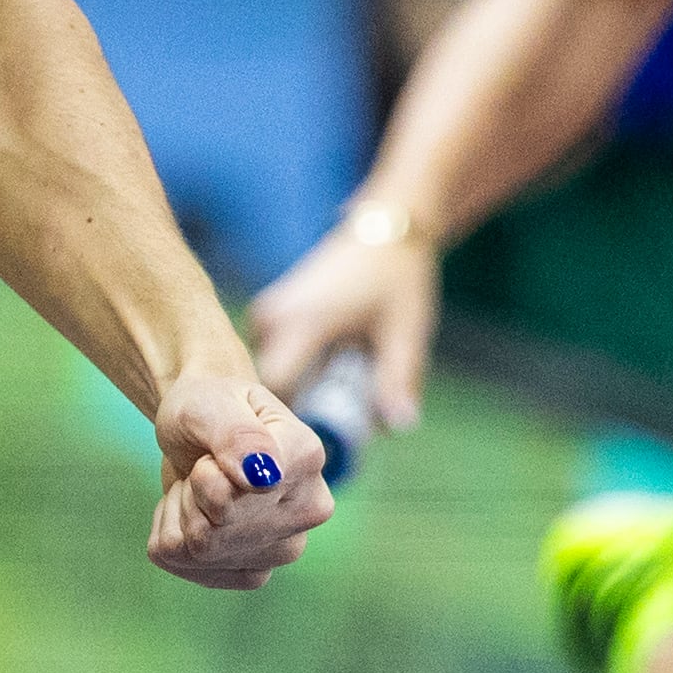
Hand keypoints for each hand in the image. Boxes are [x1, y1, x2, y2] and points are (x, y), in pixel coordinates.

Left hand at [146, 367, 331, 587]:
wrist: (203, 426)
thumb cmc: (210, 406)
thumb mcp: (209, 403)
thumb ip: (235, 434)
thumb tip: (263, 476)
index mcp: (305, 459)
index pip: (232, 497)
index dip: (204, 473)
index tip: (213, 453)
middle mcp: (307, 511)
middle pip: (213, 532)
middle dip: (190, 494)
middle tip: (203, 466)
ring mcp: (283, 548)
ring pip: (198, 551)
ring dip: (179, 513)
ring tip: (199, 486)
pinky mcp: (253, 573)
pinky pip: (183, 563)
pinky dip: (171, 533)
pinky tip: (193, 510)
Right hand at [246, 216, 438, 433]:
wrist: (384, 232)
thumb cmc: (397, 280)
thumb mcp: (404, 332)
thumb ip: (398, 380)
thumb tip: (397, 427)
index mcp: (300, 323)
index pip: (274, 390)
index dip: (294, 423)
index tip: (328, 440)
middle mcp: (272, 318)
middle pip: (272, 389)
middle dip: (305, 411)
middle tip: (347, 416)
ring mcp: (268, 313)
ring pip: (274, 375)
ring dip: (306, 392)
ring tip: (346, 387)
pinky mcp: (272, 313)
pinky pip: (277, 359)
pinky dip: (304, 373)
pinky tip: (337, 367)